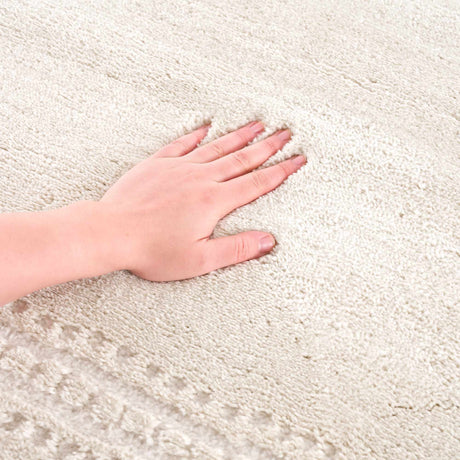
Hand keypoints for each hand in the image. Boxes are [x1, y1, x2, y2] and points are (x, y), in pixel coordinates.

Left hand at [99, 120, 305, 281]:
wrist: (111, 232)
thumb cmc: (153, 250)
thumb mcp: (200, 259)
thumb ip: (237, 249)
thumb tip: (268, 240)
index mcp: (214, 201)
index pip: (256, 183)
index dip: (280, 171)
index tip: (298, 159)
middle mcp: (200, 178)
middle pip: (241, 159)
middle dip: (267, 146)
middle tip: (286, 133)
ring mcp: (178, 168)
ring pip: (216, 147)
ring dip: (239, 135)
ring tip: (258, 124)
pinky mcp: (157, 164)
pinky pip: (182, 144)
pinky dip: (198, 135)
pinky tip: (207, 127)